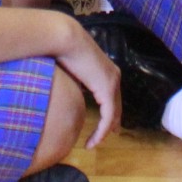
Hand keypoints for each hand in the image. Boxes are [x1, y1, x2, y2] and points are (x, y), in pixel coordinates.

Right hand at [54, 18, 121, 148]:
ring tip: (95, 142)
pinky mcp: (107, 90)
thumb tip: (73, 91)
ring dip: (105, 131)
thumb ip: (78, 82)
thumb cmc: (64, 50)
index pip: (113, 97)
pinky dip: (101, 130)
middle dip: (112, 123)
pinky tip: (94, 140)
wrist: (66, 39)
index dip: (111, 112)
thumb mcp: (73, 70)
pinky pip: (107, 116)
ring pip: (113, 114)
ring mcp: (113, 83)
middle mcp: (114, 77)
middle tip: (106, 137)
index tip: (106, 125)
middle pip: (117, 107)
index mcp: (108, 71)